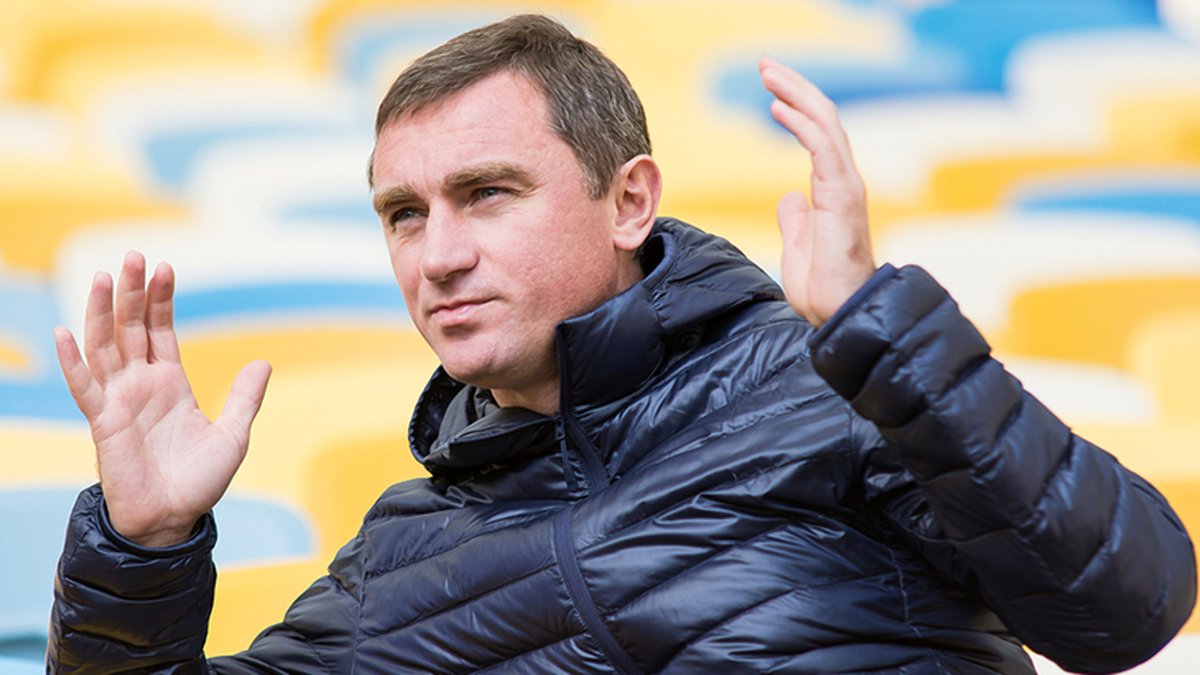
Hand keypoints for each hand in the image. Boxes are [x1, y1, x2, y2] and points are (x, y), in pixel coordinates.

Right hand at [54, 252, 270, 546]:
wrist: (175, 520)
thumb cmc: (200, 481)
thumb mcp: (233, 434)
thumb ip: (245, 398)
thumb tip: (263, 362)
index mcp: (170, 383)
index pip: (161, 331)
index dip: (161, 300)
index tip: (165, 268)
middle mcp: (141, 385)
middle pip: (131, 328)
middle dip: (132, 293)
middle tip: (134, 256)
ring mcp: (120, 401)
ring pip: (105, 346)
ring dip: (102, 312)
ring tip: (104, 276)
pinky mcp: (104, 423)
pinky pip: (85, 387)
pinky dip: (73, 361)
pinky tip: (65, 333)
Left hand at [759, 56, 876, 326]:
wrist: (839, 314)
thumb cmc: (823, 288)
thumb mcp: (800, 245)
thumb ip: (796, 219)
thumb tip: (790, 198)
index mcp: (833, 190)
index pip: (819, 135)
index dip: (798, 107)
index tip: (772, 90)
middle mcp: (844, 181)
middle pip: (824, 119)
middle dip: (796, 88)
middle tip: (767, 66)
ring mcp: (845, 187)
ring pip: (826, 123)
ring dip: (797, 93)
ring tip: (769, 73)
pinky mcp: (841, 197)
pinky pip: (823, 148)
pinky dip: (801, 122)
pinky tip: (778, 106)